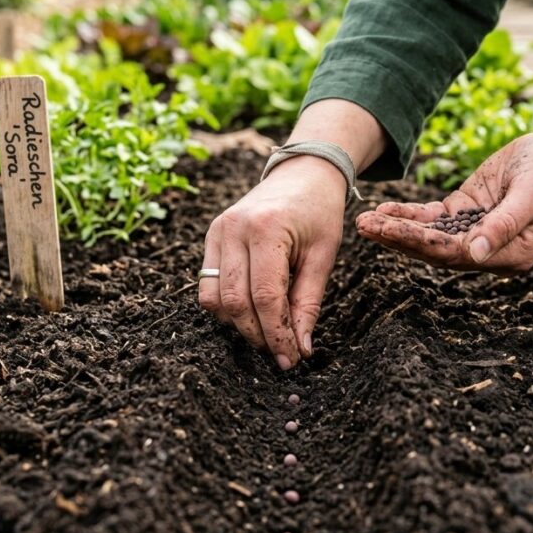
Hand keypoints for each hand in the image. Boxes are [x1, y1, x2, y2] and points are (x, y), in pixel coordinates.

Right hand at [197, 99, 388, 368]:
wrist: (302, 173)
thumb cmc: (319, 212)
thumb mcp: (324, 255)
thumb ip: (309, 302)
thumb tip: (301, 348)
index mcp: (267, 229)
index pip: (265, 296)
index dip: (277, 333)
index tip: (292, 358)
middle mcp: (234, 229)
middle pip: (236, 302)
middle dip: (258, 335)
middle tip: (282, 353)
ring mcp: (217, 231)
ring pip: (215, 298)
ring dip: (240, 324)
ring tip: (268, 332)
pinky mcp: (211, 235)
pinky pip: (208, 284)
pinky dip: (226, 305)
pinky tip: (252, 310)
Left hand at [356, 131, 532, 273]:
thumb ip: (504, 225)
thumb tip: (475, 254)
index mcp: (509, 255)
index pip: (455, 253)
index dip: (421, 243)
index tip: (390, 231)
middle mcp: (488, 250)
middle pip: (435, 249)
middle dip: (398, 237)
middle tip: (364, 226)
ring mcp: (475, 231)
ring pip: (429, 235)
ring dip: (397, 228)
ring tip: (365, 221)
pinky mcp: (467, 211)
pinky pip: (433, 218)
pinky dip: (409, 214)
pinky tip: (385, 210)